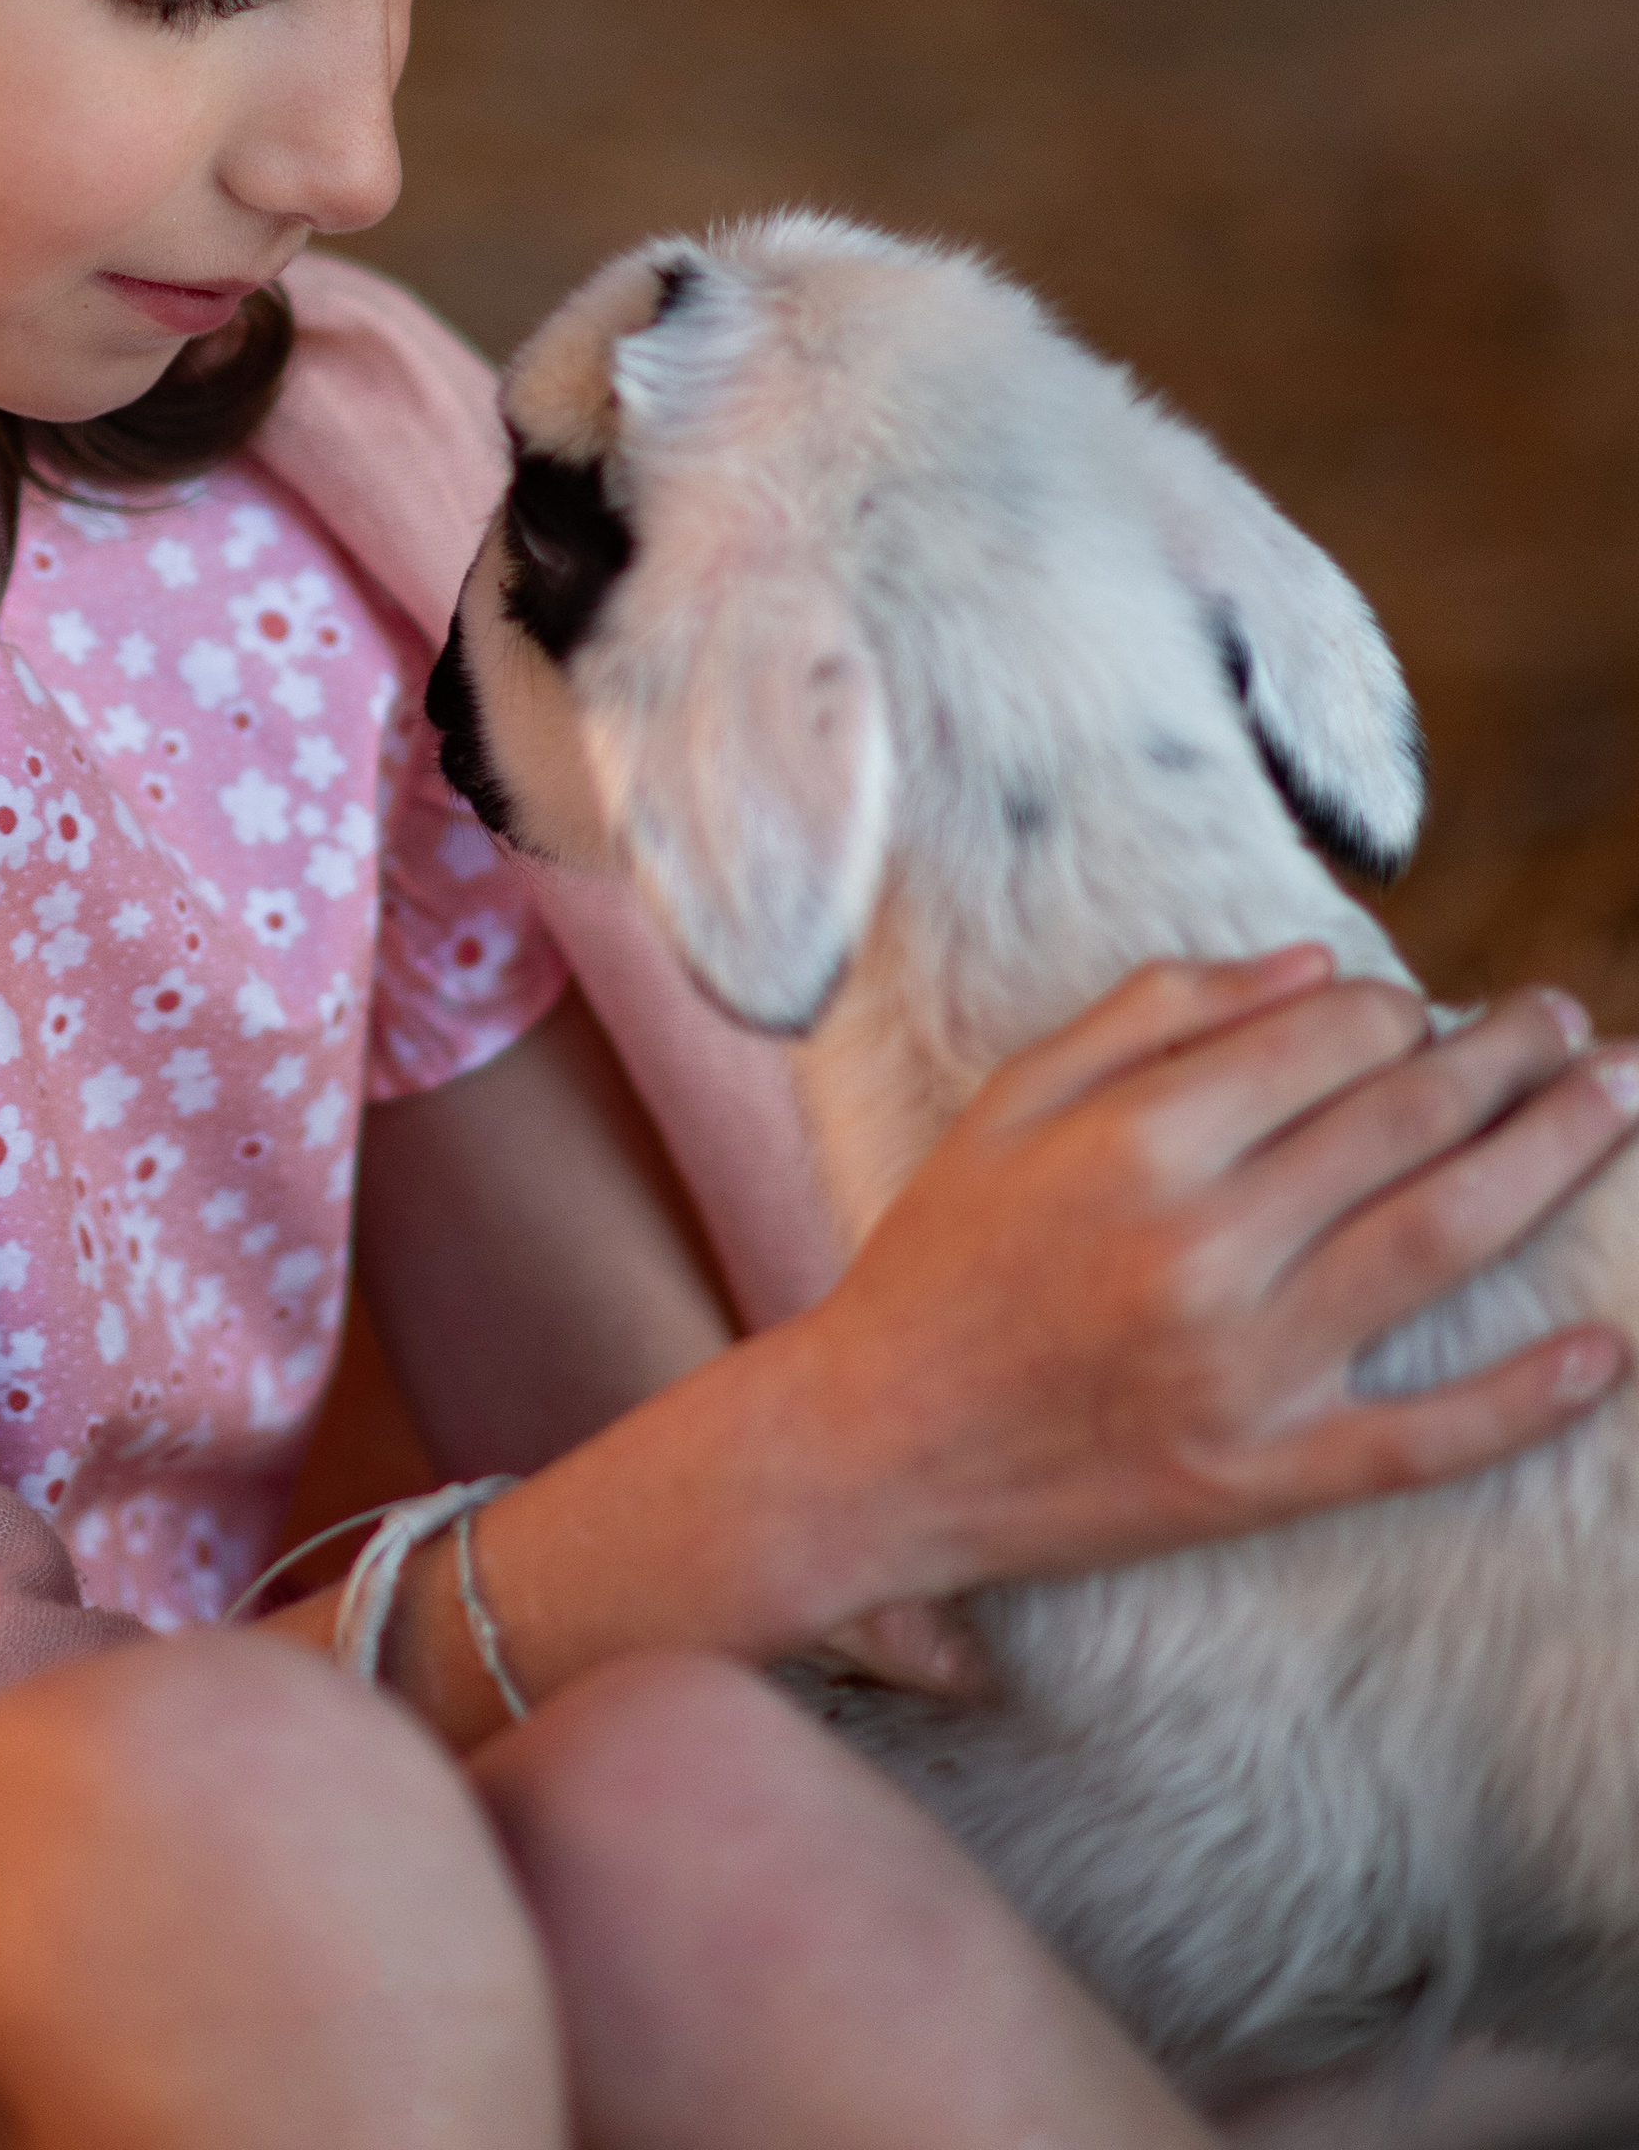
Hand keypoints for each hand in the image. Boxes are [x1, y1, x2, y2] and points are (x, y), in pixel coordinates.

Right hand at [785, 946, 1638, 1613]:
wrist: (877, 1446)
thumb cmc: (941, 1255)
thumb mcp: (1012, 1102)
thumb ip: (1154, 1013)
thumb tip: (1313, 965)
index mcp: (1135, 1142)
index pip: (1326, 1043)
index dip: (1398, 1012)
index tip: (1424, 1010)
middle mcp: (1201, 1249)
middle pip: (1404, 1126)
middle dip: (1511, 1059)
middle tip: (1573, 1023)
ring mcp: (1242, 1371)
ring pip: (1438, 1245)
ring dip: (1547, 1162)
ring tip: (1615, 1103)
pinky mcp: (1262, 1477)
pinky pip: (1423, 1437)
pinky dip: (1523, 1397)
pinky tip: (1604, 1350)